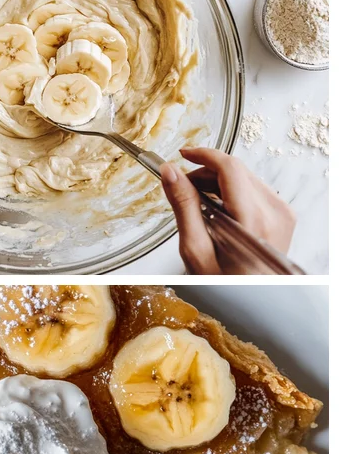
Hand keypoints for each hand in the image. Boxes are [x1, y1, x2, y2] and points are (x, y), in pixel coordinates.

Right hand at [159, 148, 295, 274]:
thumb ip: (184, 206)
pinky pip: (254, 191)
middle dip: (206, 173)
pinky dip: (232, 193)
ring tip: (198, 204)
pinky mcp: (283, 217)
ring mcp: (282, 214)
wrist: (250, 299)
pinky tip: (217, 210)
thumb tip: (170, 173)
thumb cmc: (223, 284)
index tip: (183, 154)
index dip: (203, 156)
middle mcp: (274, 211)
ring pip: (245, 178)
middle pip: (237, 170)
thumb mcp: (195, 249)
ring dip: (218, 183)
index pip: (230, 167)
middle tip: (183, 188)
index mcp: (253, 218)